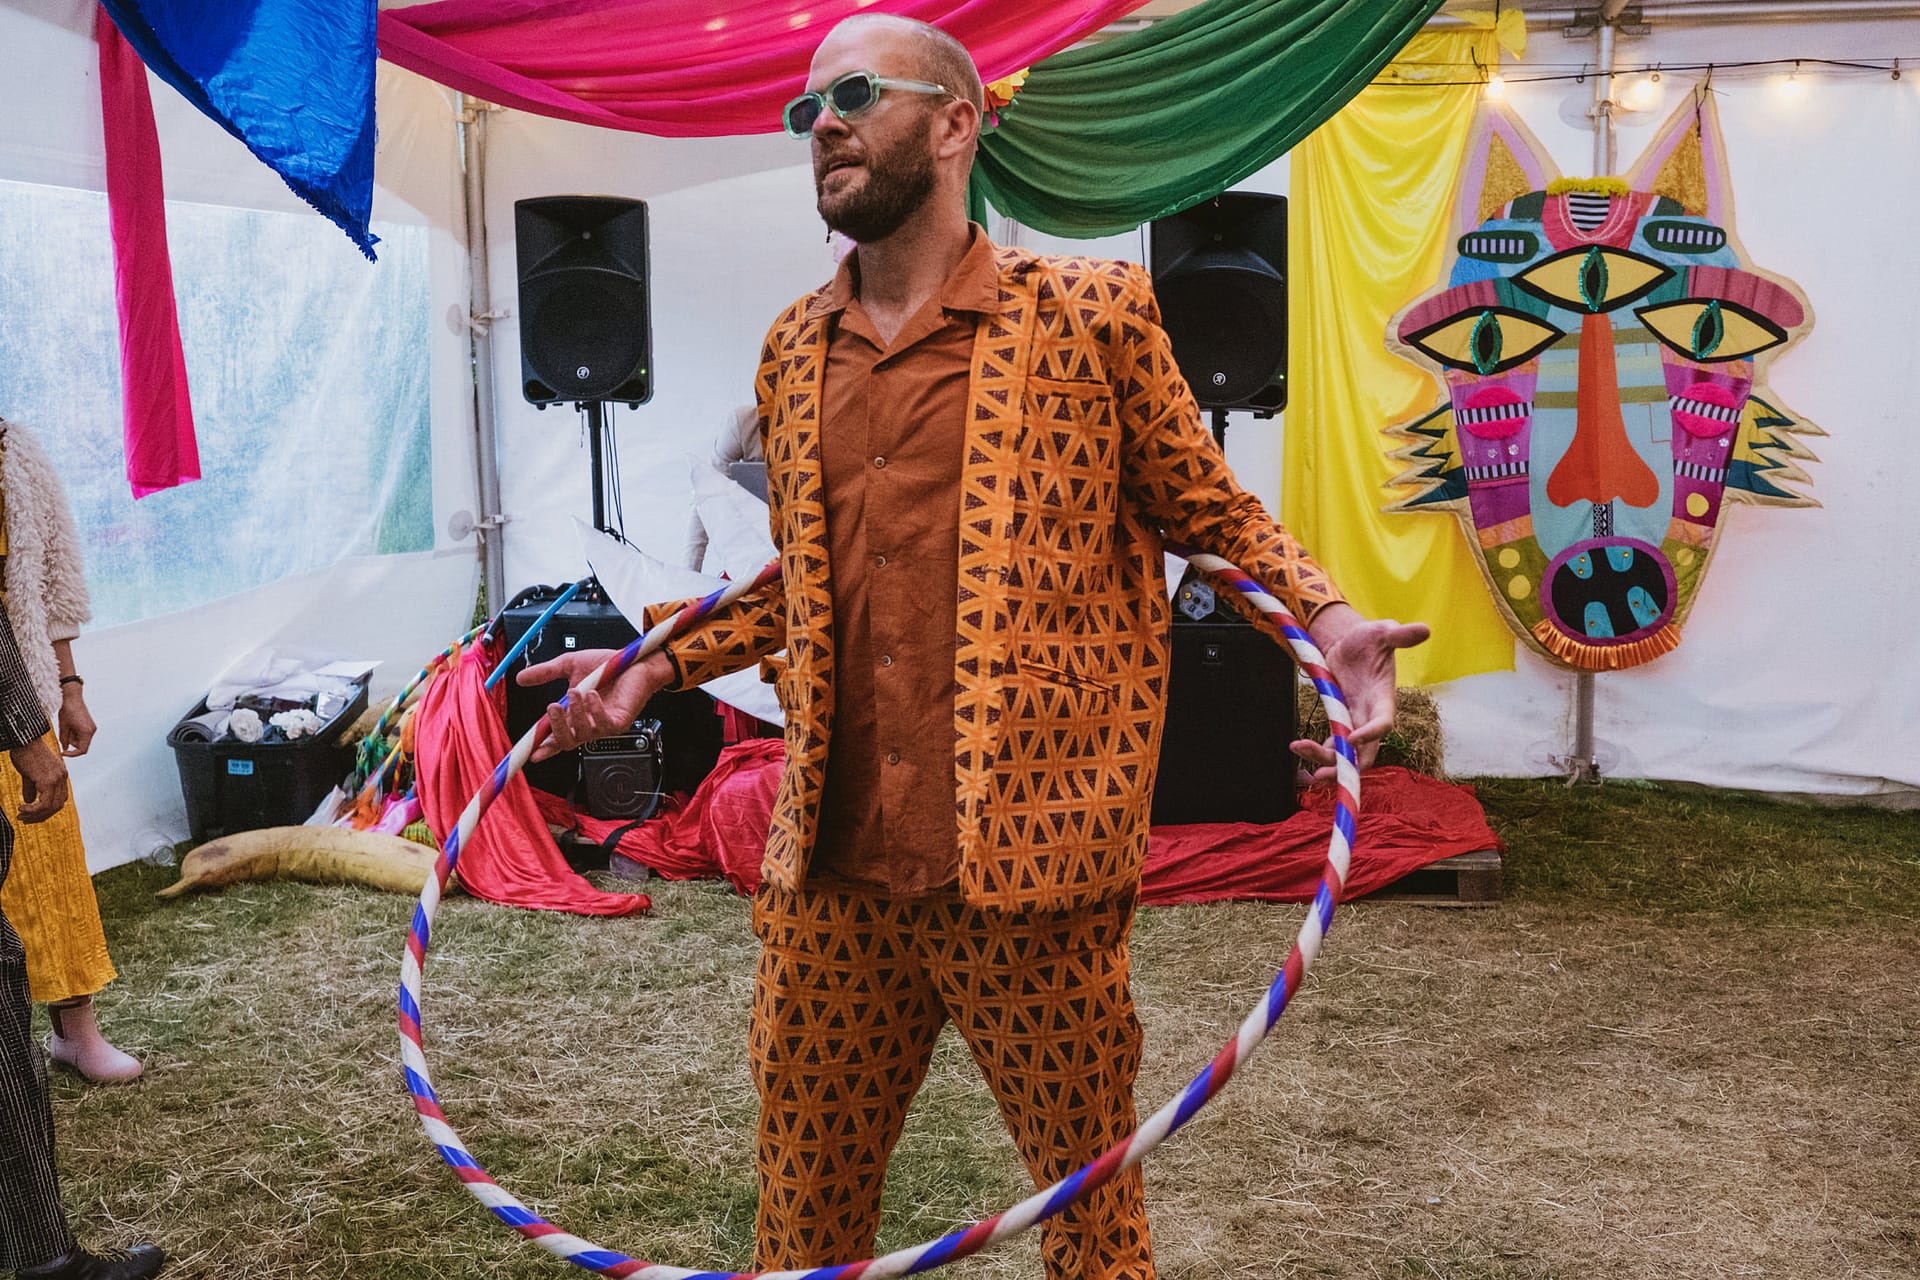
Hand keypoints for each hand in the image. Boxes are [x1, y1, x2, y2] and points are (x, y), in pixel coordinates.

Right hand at [10, 738, 69, 822]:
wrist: (24, 739)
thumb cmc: (26, 753)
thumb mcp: (30, 773)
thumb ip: (32, 788)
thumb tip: (29, 801)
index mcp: (61, 775)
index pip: (60, 800)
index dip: (47, 810)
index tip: (33, 814)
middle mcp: (62, 778)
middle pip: (57, 806)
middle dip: (41, 816)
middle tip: (25, 819)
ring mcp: (57, 779)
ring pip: (51, 807)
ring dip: (36, 815)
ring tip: (22, 815)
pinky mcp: (48, 781)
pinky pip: (44, 804)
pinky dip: (33, 810)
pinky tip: (22, 808)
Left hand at [58, 686, 96, 756]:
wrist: (72, 697)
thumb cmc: (67, 710)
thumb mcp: (63, 727)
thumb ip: (64, 739)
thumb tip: (65, 748)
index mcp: (87, 732)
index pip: (82, 750)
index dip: (72, 754)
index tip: (62, 753)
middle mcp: (92, 731)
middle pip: (82, 745)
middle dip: (72, 743)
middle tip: (63, 734)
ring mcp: (92, 727)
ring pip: (82, 740)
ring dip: (73, 737)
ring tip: (66, 727)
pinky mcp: (89, 724)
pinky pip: (83, 734)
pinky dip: (76, 733)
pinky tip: (70, 725)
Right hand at [516, 648, 674, 761]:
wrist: (635, 660)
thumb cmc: (607, 666)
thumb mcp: (570, 665)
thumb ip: (546, 673)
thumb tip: (520, 678)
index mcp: (574, 715)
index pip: (556, 737)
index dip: (543, 747)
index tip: (531, 752)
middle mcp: (588, 724)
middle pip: (567, 743)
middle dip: (556, 728)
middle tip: (552, 707)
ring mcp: (604, 726)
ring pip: (583, 734)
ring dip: (576, 713)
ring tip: (576, 691)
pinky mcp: (619, 722)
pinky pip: (603, 725)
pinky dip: (594, 710)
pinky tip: (593, 695)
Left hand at [1291, 604, 1430, 784]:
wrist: (1350, 642)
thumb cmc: (1370, 637)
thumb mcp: (1384, 632)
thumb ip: (1400, 635)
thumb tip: (1424, 629)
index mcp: (1383, 698)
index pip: (1383, 723)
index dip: (1370, 734)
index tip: (1350, 738)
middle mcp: (1371, 715)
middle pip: (1365, 751)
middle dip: (1348, 765)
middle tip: (1324, 772)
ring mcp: (1355, 720)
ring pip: (1347, 752)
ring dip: (1326, 759)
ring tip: (1298, 749)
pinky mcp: (1341, 719)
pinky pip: (1333, 743)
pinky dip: (1319, 751)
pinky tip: (1299, 748)